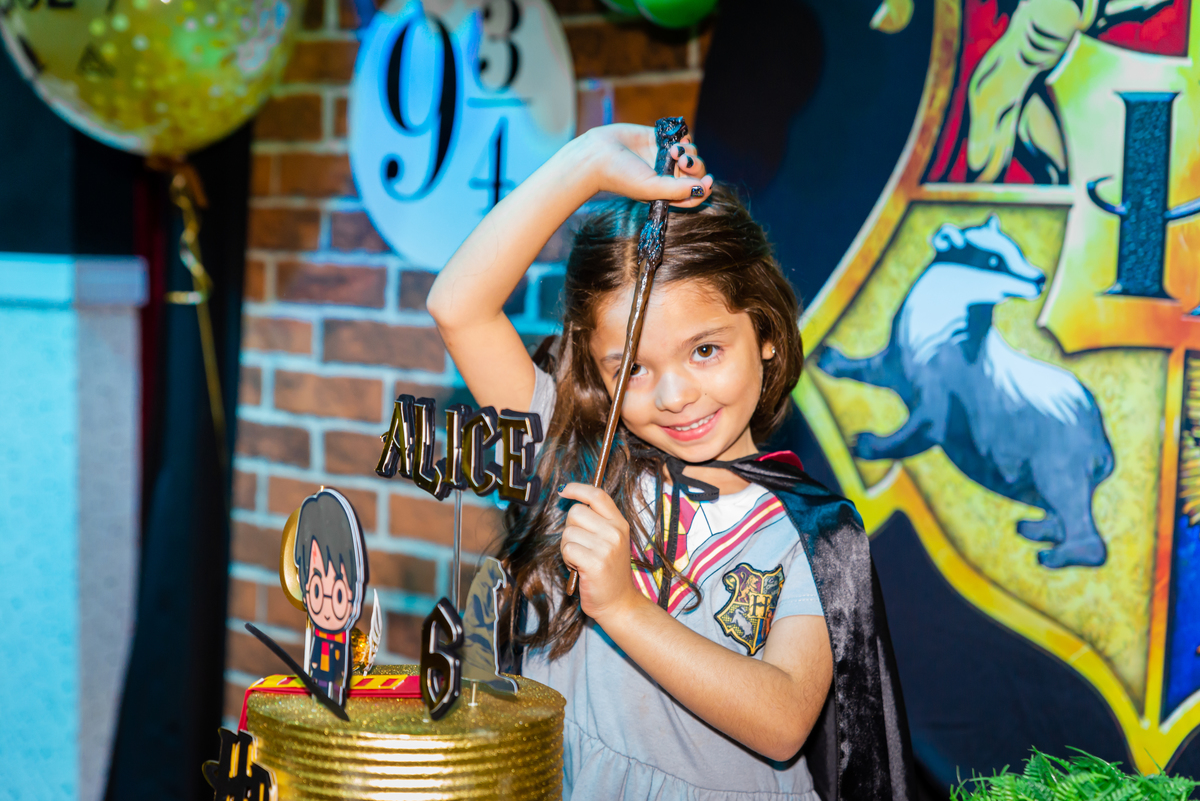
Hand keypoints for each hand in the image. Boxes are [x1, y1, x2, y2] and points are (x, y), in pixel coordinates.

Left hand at [558, 482, 645, 620]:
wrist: (619, 603)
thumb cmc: (608, 572)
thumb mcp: (610, 541)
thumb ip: (596, 522)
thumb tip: (571, 501)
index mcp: (620, 524)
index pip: (597, 495)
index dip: (578, 489)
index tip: (564, 491)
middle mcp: (615, 532)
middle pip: (576, 512)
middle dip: (570, 529)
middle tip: (580, 547)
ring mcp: (607, 547)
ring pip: (568, 532)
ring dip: (568, 547)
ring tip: (581, 560)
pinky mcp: (595, 562)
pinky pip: (567, 549)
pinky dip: (567, 560)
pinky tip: (579, 569)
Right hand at [572, 124, 713, 206]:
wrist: (598, 154)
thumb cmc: (620, 177)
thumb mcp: (651, 189)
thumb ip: (677, 190)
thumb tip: (703, 188)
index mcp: (666, 193)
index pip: (694, 193)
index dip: (705, 188)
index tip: (709, 180)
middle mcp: (667, 176)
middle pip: (695, 172)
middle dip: (695, 166)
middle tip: (682, 161)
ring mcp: (664, 156)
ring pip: (691, 153)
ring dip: (688, 150)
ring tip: (673, 150)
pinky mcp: (660, 139)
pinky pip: (681, 137)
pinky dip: (683, 137)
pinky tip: (675, 140)